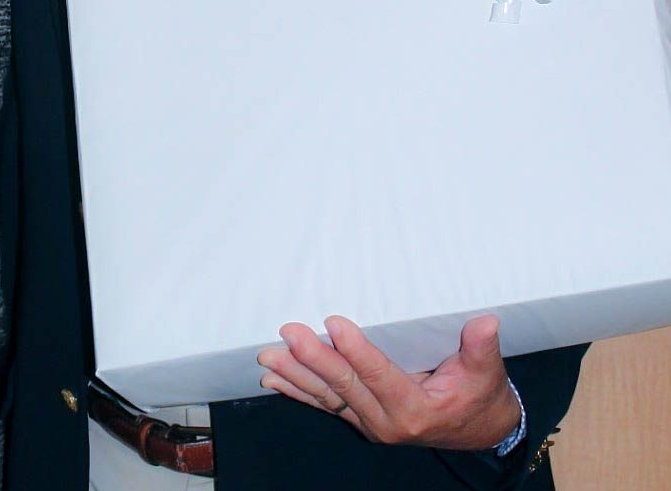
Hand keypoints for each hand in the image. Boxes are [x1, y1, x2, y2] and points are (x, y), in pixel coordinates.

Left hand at [257, 314, 520, 450]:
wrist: (480, 431)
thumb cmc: (480, 396)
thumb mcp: (486, 373)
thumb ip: (481, 349)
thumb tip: (486, 322)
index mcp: (416, 409)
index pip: (380, 375)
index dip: (356, 351)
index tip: (334, 324)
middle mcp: (388, 422)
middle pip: (345, 387)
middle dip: (313, 359)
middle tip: (288, 334)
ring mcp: (370, 423)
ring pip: (327, 398)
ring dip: (295, 376)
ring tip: (268, 358)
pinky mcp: (360, 419)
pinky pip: (325, 405)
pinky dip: (298, 392)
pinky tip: (273, 381)